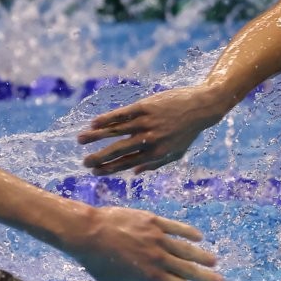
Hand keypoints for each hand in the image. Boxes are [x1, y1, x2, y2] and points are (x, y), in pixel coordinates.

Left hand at [63, 205, 223, 280]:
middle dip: (206, 277)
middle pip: (188, 270)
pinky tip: (198, 237)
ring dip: (202, 256)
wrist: (88, 233)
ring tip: (214, 261)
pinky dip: (189, 233)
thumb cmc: (96, 261)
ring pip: (186, 249)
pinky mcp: (153, 222)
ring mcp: (157, 239)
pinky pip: (176, 228)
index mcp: (149, 276)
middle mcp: (158, 259)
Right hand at [78, 85, 227, 174]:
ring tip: (80, 140)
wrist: (200, 107)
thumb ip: (154, 164)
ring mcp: (147, 122)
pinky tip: (93, 123)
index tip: (95, 172)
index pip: (128, 164)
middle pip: (119, 151)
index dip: (109, 169)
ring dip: (96, 136)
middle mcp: (150, 140)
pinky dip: (107, 119)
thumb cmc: (187, 132)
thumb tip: (134, 173)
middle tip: (84, 163)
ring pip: (116, 131)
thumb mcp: (175, 154)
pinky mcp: (145, 107)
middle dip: (99, 158)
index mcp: (157, 153)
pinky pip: (122, 114)